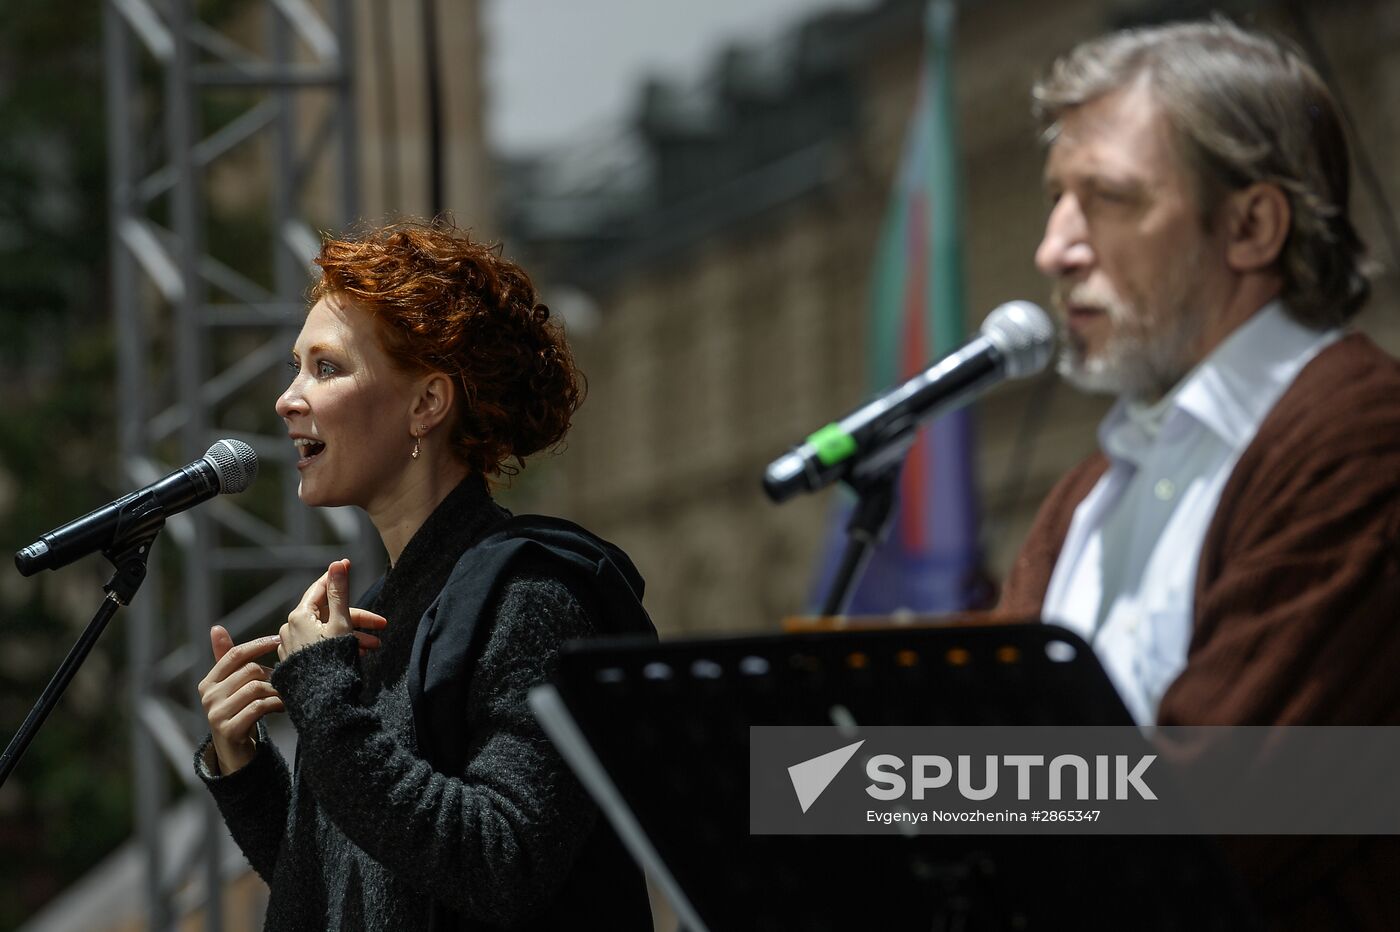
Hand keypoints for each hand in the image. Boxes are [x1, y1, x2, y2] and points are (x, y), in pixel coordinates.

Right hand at [198, 626, 282, 774]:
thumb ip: (226, 659)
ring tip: (285, 694)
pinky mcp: (228, 729)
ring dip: (277, 690)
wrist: (235, 752)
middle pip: (250, 670)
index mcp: (208, 682)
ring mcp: (216, 714)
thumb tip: (216, 628)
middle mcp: (208, 696)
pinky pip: (259, 707)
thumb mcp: (230, 686)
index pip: (235, 654)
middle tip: (285, 680)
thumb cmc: (237, 712)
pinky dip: (276, 704)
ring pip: (256, 688)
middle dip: (272, 673)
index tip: (279, 639)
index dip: (258, 644)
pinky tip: (283, 707)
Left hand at [278, 558, 387, 661]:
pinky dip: (338, 646)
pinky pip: (319, 646)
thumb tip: (337, 563)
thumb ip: (339, 592)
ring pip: (326, 632)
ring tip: (373, 647)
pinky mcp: (296, 662)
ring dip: (352, 636)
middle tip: (381, 625)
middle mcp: (290, 629)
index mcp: (299, 616)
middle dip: (357, 620)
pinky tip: (357, 654)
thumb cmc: (331, 660)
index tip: (347, 564)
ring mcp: (292, 646)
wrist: (321, 701)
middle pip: (329, 615)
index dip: (336, 577)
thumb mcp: (340, 623)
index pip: (319, 589)